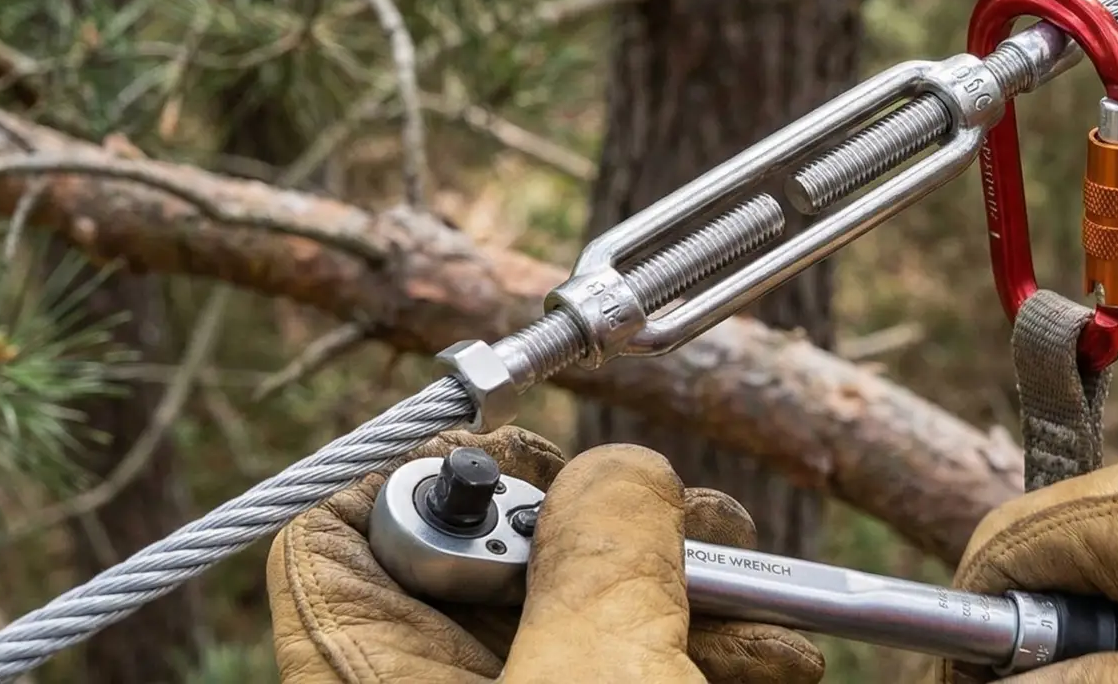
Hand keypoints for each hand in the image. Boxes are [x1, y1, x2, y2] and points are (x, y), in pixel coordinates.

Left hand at [267, 428, 823, 683]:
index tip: (537, 455)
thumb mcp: (591, 681)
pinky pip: (635, 675)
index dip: (429, 471)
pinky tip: (781, 650)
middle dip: (615, 525)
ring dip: (691, 590)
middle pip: (496, 565)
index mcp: (372, 676)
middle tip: (694, 520)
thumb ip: (600, 553)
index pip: (336, 532)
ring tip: (768, 594)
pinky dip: (711, 655)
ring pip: (585, 621)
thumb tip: (617, 469)